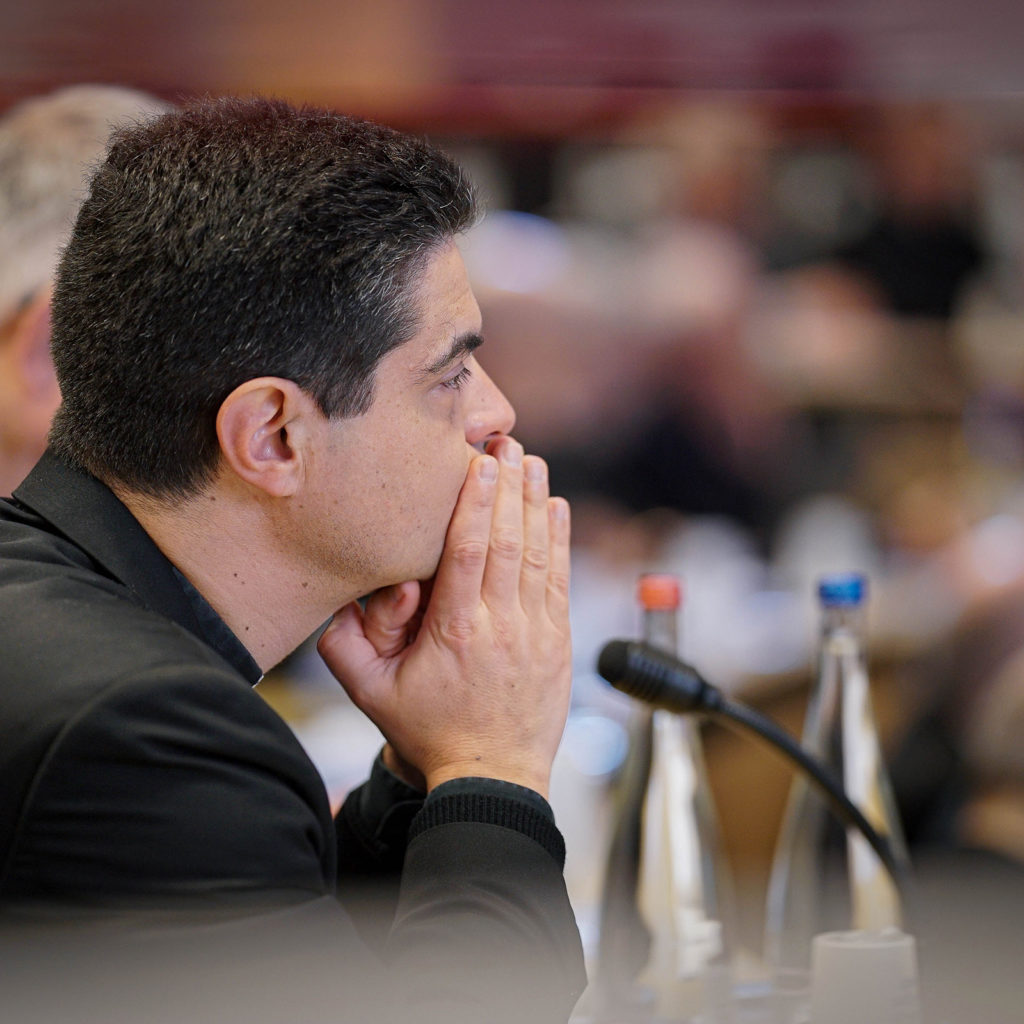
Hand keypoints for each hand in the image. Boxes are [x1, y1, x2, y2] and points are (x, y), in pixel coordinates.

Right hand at [317, 438, 571, 796]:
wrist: (493, 776)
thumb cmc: (431, 734)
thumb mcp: (373, 697)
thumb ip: (343, 650)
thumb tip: (329, 603)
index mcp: (453, 633)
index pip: (464, 553)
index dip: (473, 502)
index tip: (477, 463)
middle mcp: (498, 626)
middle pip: (505, 542)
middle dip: (506, 486)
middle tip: (506, 443)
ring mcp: (534, 632)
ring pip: (536, 554)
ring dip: (535, 503)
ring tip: (532, 462)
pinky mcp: (557, 640)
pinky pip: (559, 579)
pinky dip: (560, 539)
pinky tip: (557, 507)